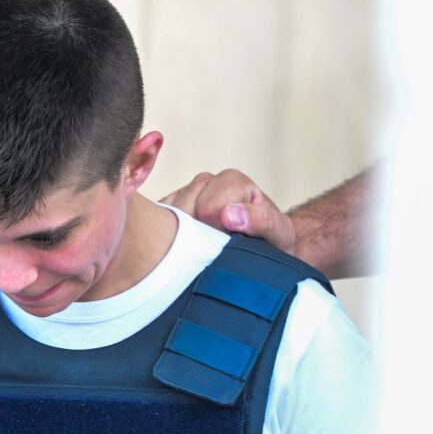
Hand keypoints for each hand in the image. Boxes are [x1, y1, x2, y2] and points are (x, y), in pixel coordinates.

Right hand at [160, 169, 297, 255]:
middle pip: (184, 209)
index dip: (215, 229)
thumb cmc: (271, 241)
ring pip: (166, 216)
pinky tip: (180, 251)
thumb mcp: (278, 234)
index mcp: (232, 181)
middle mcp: (205, 183)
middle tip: (213, 251)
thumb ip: (261, 220)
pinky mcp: (166, 211)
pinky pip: (154, 222)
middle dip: (195, 234)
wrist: (262, 249)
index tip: (227, 243)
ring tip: (201, 252)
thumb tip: (229, 215)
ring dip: (179, 239)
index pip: (209, 205)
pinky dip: (163, 239)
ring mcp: (184, 196)